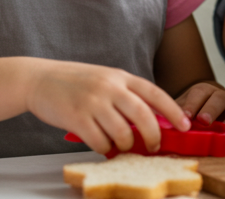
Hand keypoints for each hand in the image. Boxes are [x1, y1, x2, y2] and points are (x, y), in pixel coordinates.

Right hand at [25, 60, 188, 154]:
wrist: (39, 79)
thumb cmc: (75, 82)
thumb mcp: (105, 79)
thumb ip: (125, 95)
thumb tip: (150, 120)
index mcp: (120, 76)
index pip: (155, 93)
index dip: (173, 111)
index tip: (185, 125)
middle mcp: (109, 87)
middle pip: (143, 115)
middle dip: (153, 135)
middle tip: (154, 146)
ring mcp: (93, 102)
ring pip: (122, 133)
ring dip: (125, 145)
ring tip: (120, 146)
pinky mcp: (76, 118)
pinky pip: (99, 142)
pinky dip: (104, 148)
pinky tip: (101, 145)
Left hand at [175, 81, 224, 138]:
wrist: (202, 117)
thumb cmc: (188, 116)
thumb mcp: (178, 112)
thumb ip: (170, 117)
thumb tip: (158, 124)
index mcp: (203, 91)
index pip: (200, 92)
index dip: (193, 104)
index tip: (186, 116)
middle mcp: (221, 97)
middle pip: (221, 97)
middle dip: (212, 109)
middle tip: (203, 121)